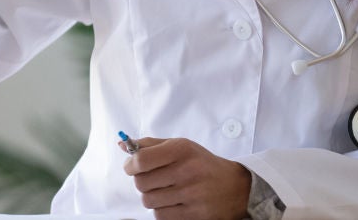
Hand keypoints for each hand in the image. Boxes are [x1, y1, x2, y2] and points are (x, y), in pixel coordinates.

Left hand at [121, 137, 250, 219]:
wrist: (236, 187)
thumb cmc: (201, 164)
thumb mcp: (180, 146)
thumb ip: (150, 145)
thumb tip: (122, 144)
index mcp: (181, 149)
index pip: (141, 160)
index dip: (130, 165)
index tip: (132, 167)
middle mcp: (186, 171)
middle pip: (141, 183)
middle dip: (141, 182)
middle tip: (152, 180)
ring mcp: (191, 194)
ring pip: (149, 201)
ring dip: (151, 197)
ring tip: (163, 191)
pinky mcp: (195, 214)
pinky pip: (161, 215)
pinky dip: (161, 210)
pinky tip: (171, 202)